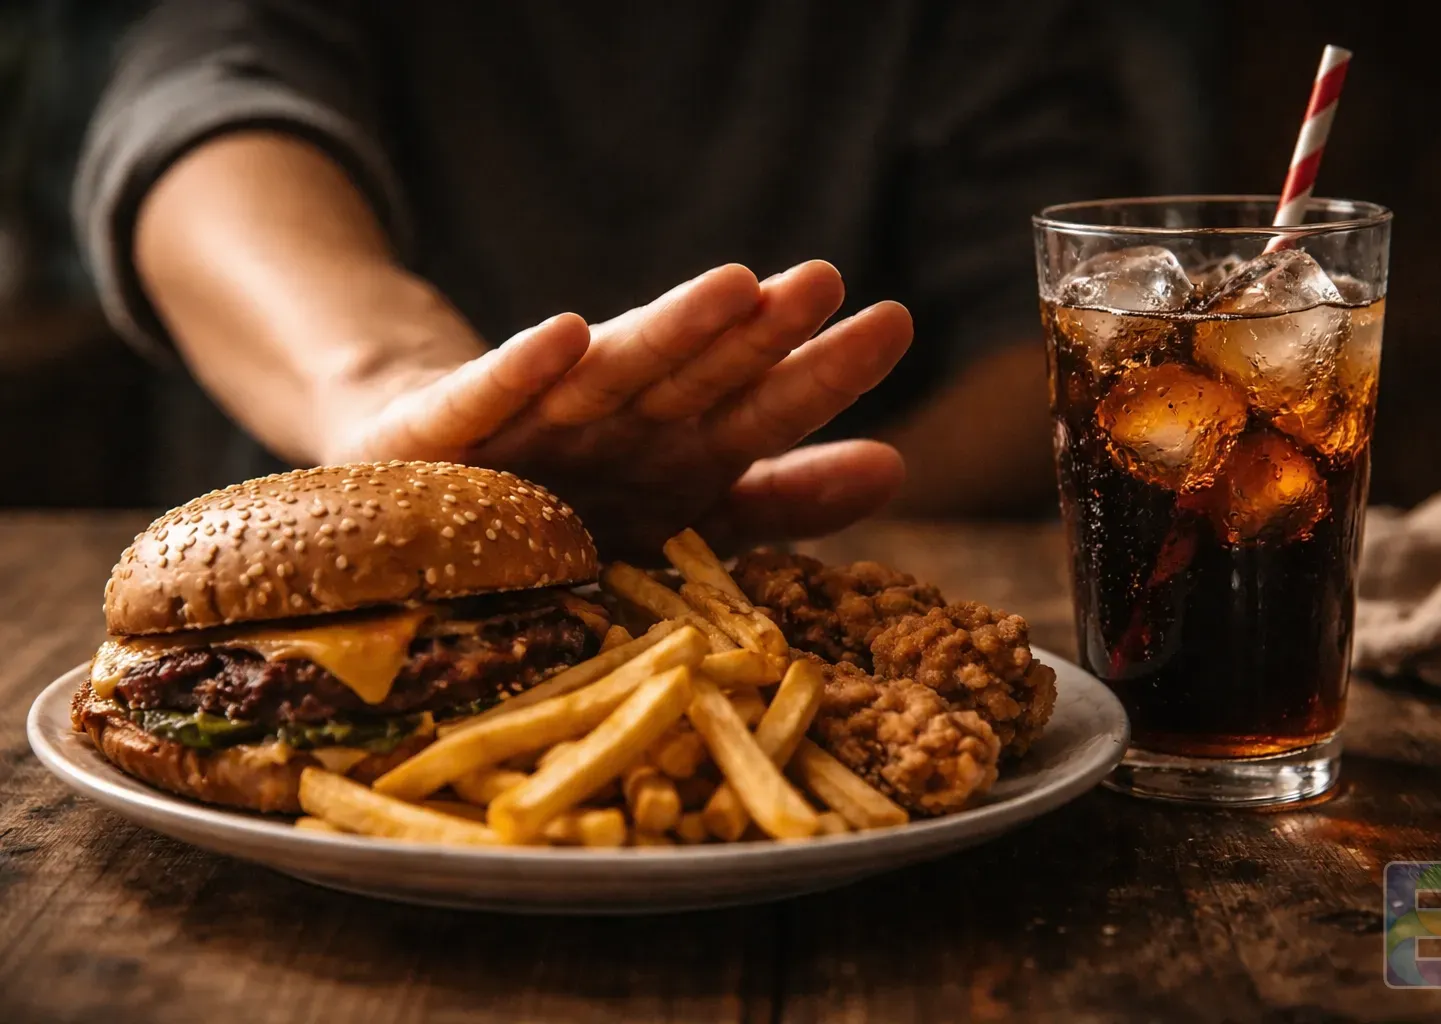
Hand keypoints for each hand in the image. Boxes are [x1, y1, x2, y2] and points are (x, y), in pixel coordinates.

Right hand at [328, 262, 911, 557]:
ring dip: (668, 331)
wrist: (429, 514)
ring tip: (734, 289)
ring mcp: (537, 423)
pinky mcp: (448, 434)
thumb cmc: (580, 512)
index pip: (765, 408)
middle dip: (759, 333)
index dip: (824, 372)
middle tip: (824, 279)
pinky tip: (565, 333)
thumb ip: (785, 500)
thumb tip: (896, 467)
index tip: (893, 322)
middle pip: (699, 375)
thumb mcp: (692, 519)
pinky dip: (521, 371)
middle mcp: (619, 424)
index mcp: (682, 448)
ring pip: (611, 375)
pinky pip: (490, 404)